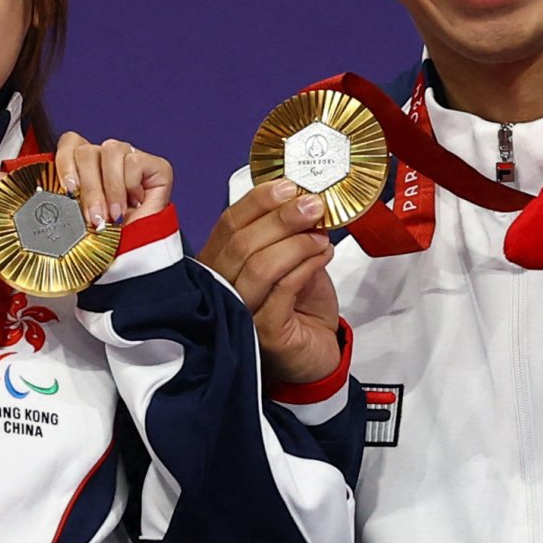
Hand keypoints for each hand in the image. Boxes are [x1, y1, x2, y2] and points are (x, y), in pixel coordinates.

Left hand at [35, 130, 173, 232]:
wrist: (136, 256)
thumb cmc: (109, 240)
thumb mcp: (79, 216)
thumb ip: (69, 196)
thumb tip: (56, 191)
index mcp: (86, 166)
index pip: (70, 142)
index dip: (65, 162)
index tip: (69, 190)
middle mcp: (107, 158)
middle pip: (87, 151)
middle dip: (89, 189)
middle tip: (95, 216)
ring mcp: (132, 158)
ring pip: (110, 150)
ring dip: (110, 188)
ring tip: (115, 214)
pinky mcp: (156, 165)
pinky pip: (134, 161)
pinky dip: (131, 185)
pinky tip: (135, 203)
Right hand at [196, 175, 348, 390]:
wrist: (314, 355)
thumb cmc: (298, 308)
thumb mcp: (291, 260)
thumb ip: (287, 235)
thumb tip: (303, 201)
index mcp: (219, 264)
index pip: (228, 225)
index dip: (258, 201)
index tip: (289, 186)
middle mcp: (219, 289)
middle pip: (242, 242)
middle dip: (282, 218)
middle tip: (313, 206)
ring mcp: (238, 313)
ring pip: (259, 266)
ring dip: (296, 243)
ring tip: (322, 236)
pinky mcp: (262, 333)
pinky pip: (282, 290)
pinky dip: (305, 266)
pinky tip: (322, 255)